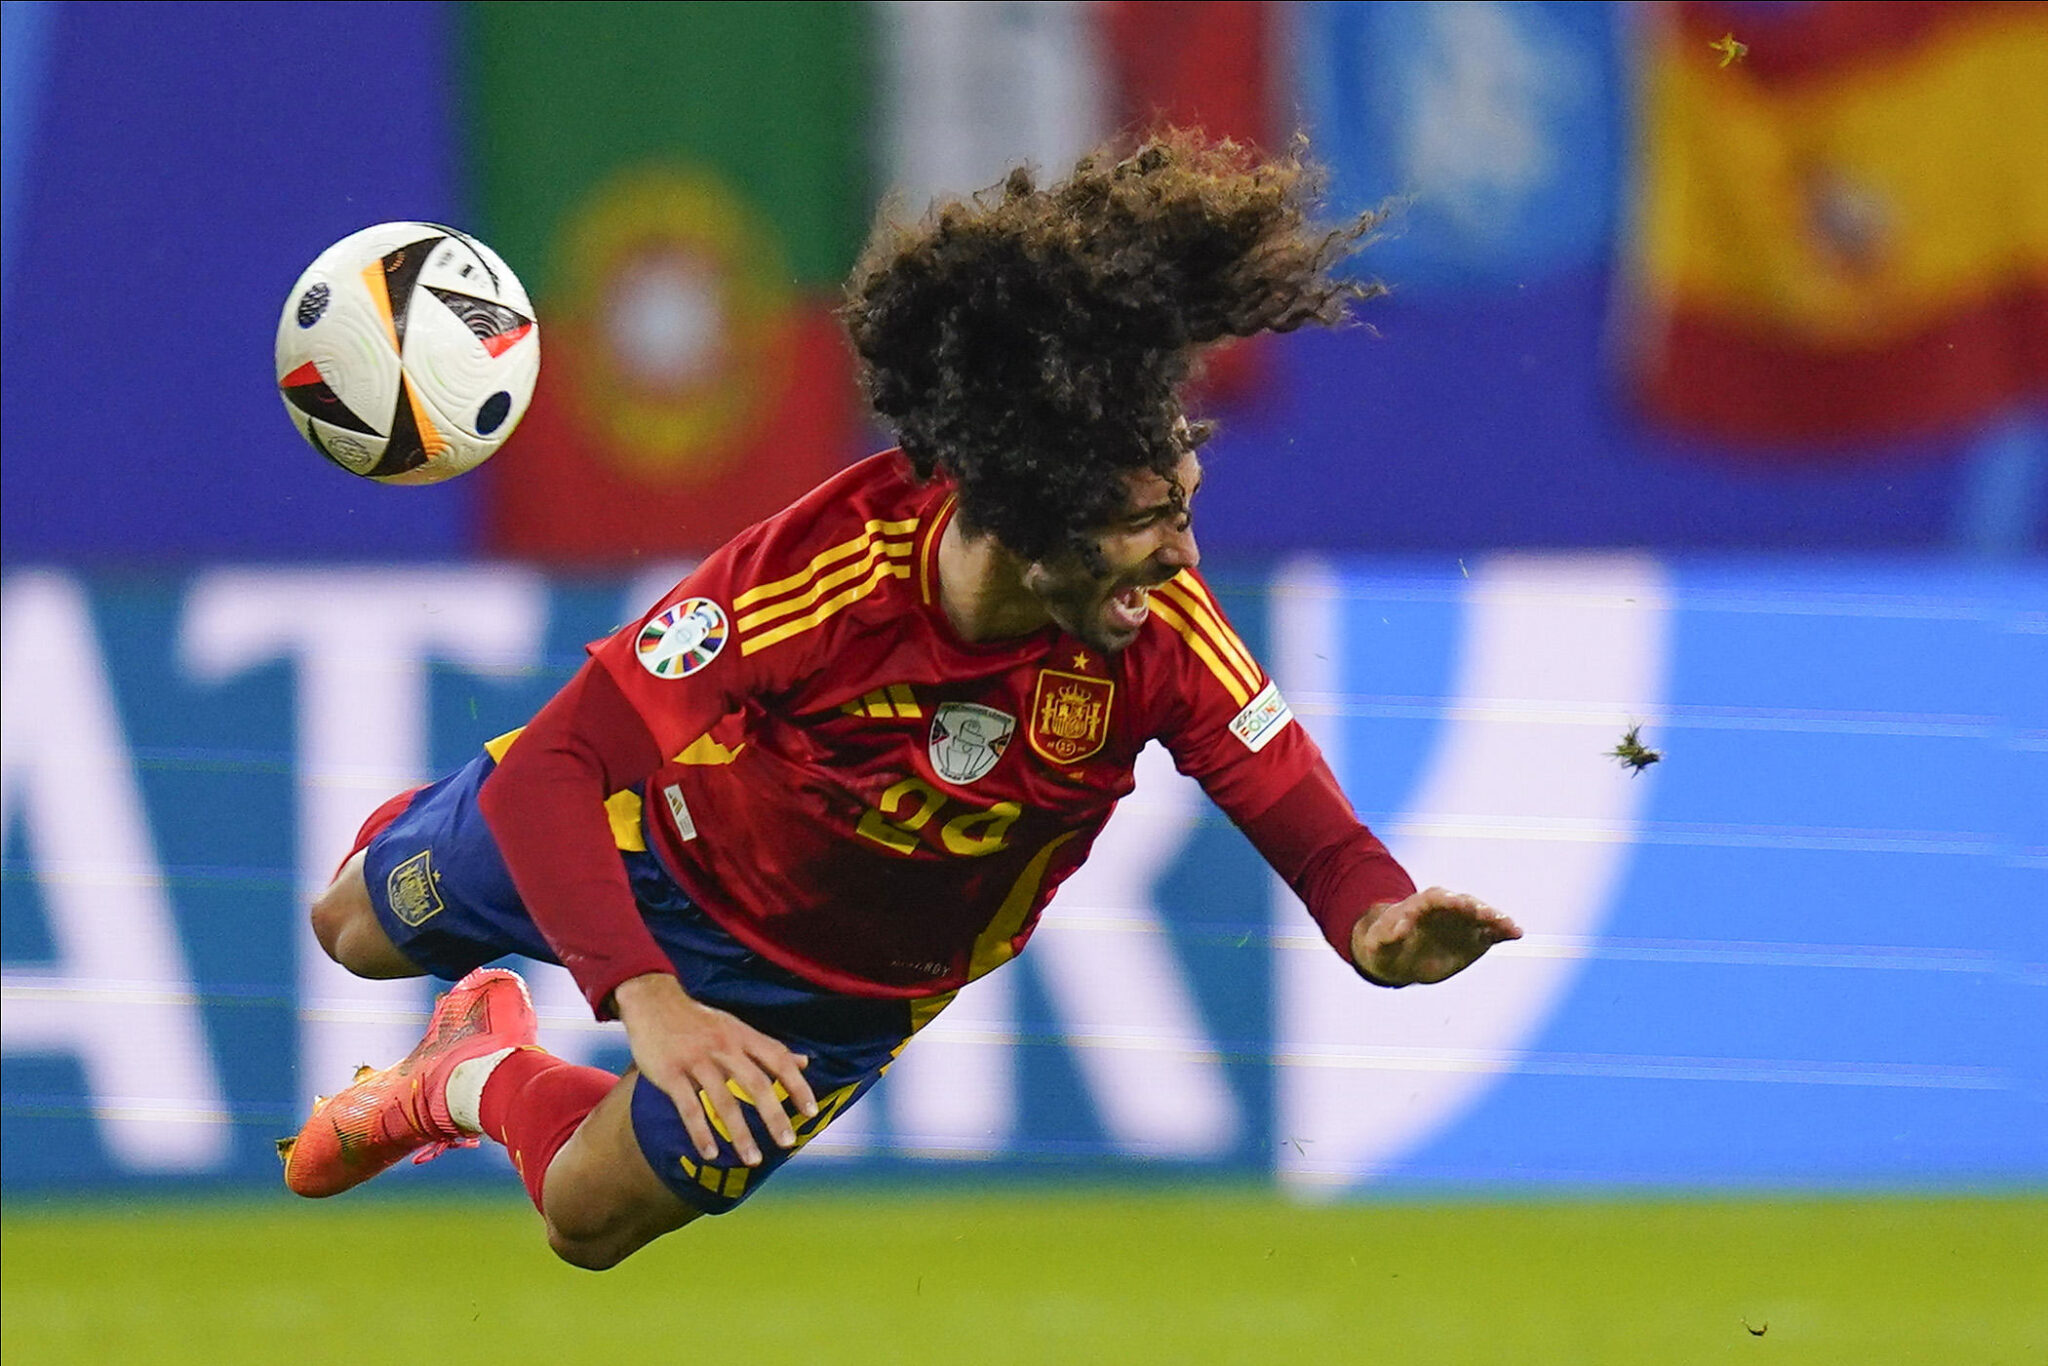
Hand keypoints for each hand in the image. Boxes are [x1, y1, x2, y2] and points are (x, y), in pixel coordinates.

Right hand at [611, 973, 817, 1165]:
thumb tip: (805, 1062)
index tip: (811, 1112)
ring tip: (752, 1160)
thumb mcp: (737, 1027)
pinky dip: (700, 1133)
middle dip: (774, 1115)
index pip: (778, 1060)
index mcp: (742, 1036)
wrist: (653, 1001)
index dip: (797, 1085)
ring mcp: (696, 1060)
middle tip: (788, 1143)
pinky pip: (689, 1108)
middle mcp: (724, 1047)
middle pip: (756, 1083)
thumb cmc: (700, 1020)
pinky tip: (710, 1153)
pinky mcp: (670, 1073)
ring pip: (723, 1101)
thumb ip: (768, 1047)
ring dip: (740, 1133)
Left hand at [1351, 887, 1521, 985]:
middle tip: (1491, 916)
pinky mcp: (1473, 938)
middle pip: (1463, 903)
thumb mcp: (1378, 945)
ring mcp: (1461, 922)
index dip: (1448, 900)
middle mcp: (1445, 909)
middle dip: (1477, 908)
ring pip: (1481, 917)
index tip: (1459, 903)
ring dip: (1496, 920)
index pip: (1435, 898)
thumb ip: (1387, 937)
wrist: (1399, 958)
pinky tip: (1516, 934)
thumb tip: (1399, 928)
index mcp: (1420, 905)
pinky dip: (1503, 932)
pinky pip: (1490, 933)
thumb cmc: (1385, 947)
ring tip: (1512, 928)